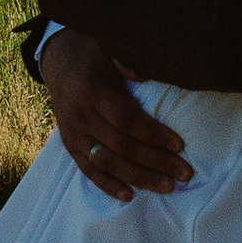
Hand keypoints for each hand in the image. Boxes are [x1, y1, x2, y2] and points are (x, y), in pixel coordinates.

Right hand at [42, 27, 190, 203]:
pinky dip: (107, 185)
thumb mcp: (109, 46)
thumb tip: (145, 75)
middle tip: (184, 173)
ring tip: (167, 187)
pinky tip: (128, 196)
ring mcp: (73, 132)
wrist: (57, 59)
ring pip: (108, 162)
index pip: (127, 120)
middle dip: (156, 162)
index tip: (180, 145)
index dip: (154, 134)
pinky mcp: (69, 144)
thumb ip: (126, 60)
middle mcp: (81, 115)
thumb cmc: (94, 53)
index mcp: (93, 91)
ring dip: (139, 178)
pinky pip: (87, 170)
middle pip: (122, 146)